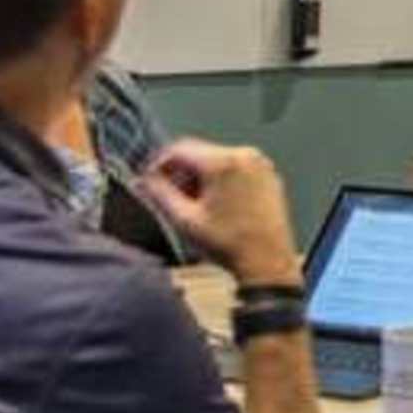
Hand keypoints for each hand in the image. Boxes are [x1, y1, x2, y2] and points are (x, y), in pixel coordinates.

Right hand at [145, 140, 297, 286]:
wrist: (267, 262)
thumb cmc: (228, 245)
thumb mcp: (185, 220)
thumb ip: (160, 195)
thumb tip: (144, 180)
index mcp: (222, 163)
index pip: (179, 149)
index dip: (159, 163)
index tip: (151, 179)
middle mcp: (243, 155)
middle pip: (199, 153)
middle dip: (181, 171)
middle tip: (170, 195)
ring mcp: (259, 164)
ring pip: (217, 160)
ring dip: (200, 176)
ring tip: (194, 204)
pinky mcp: (268, 175)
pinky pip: (236, 167)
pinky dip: (221, 179)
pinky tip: (216, 204)